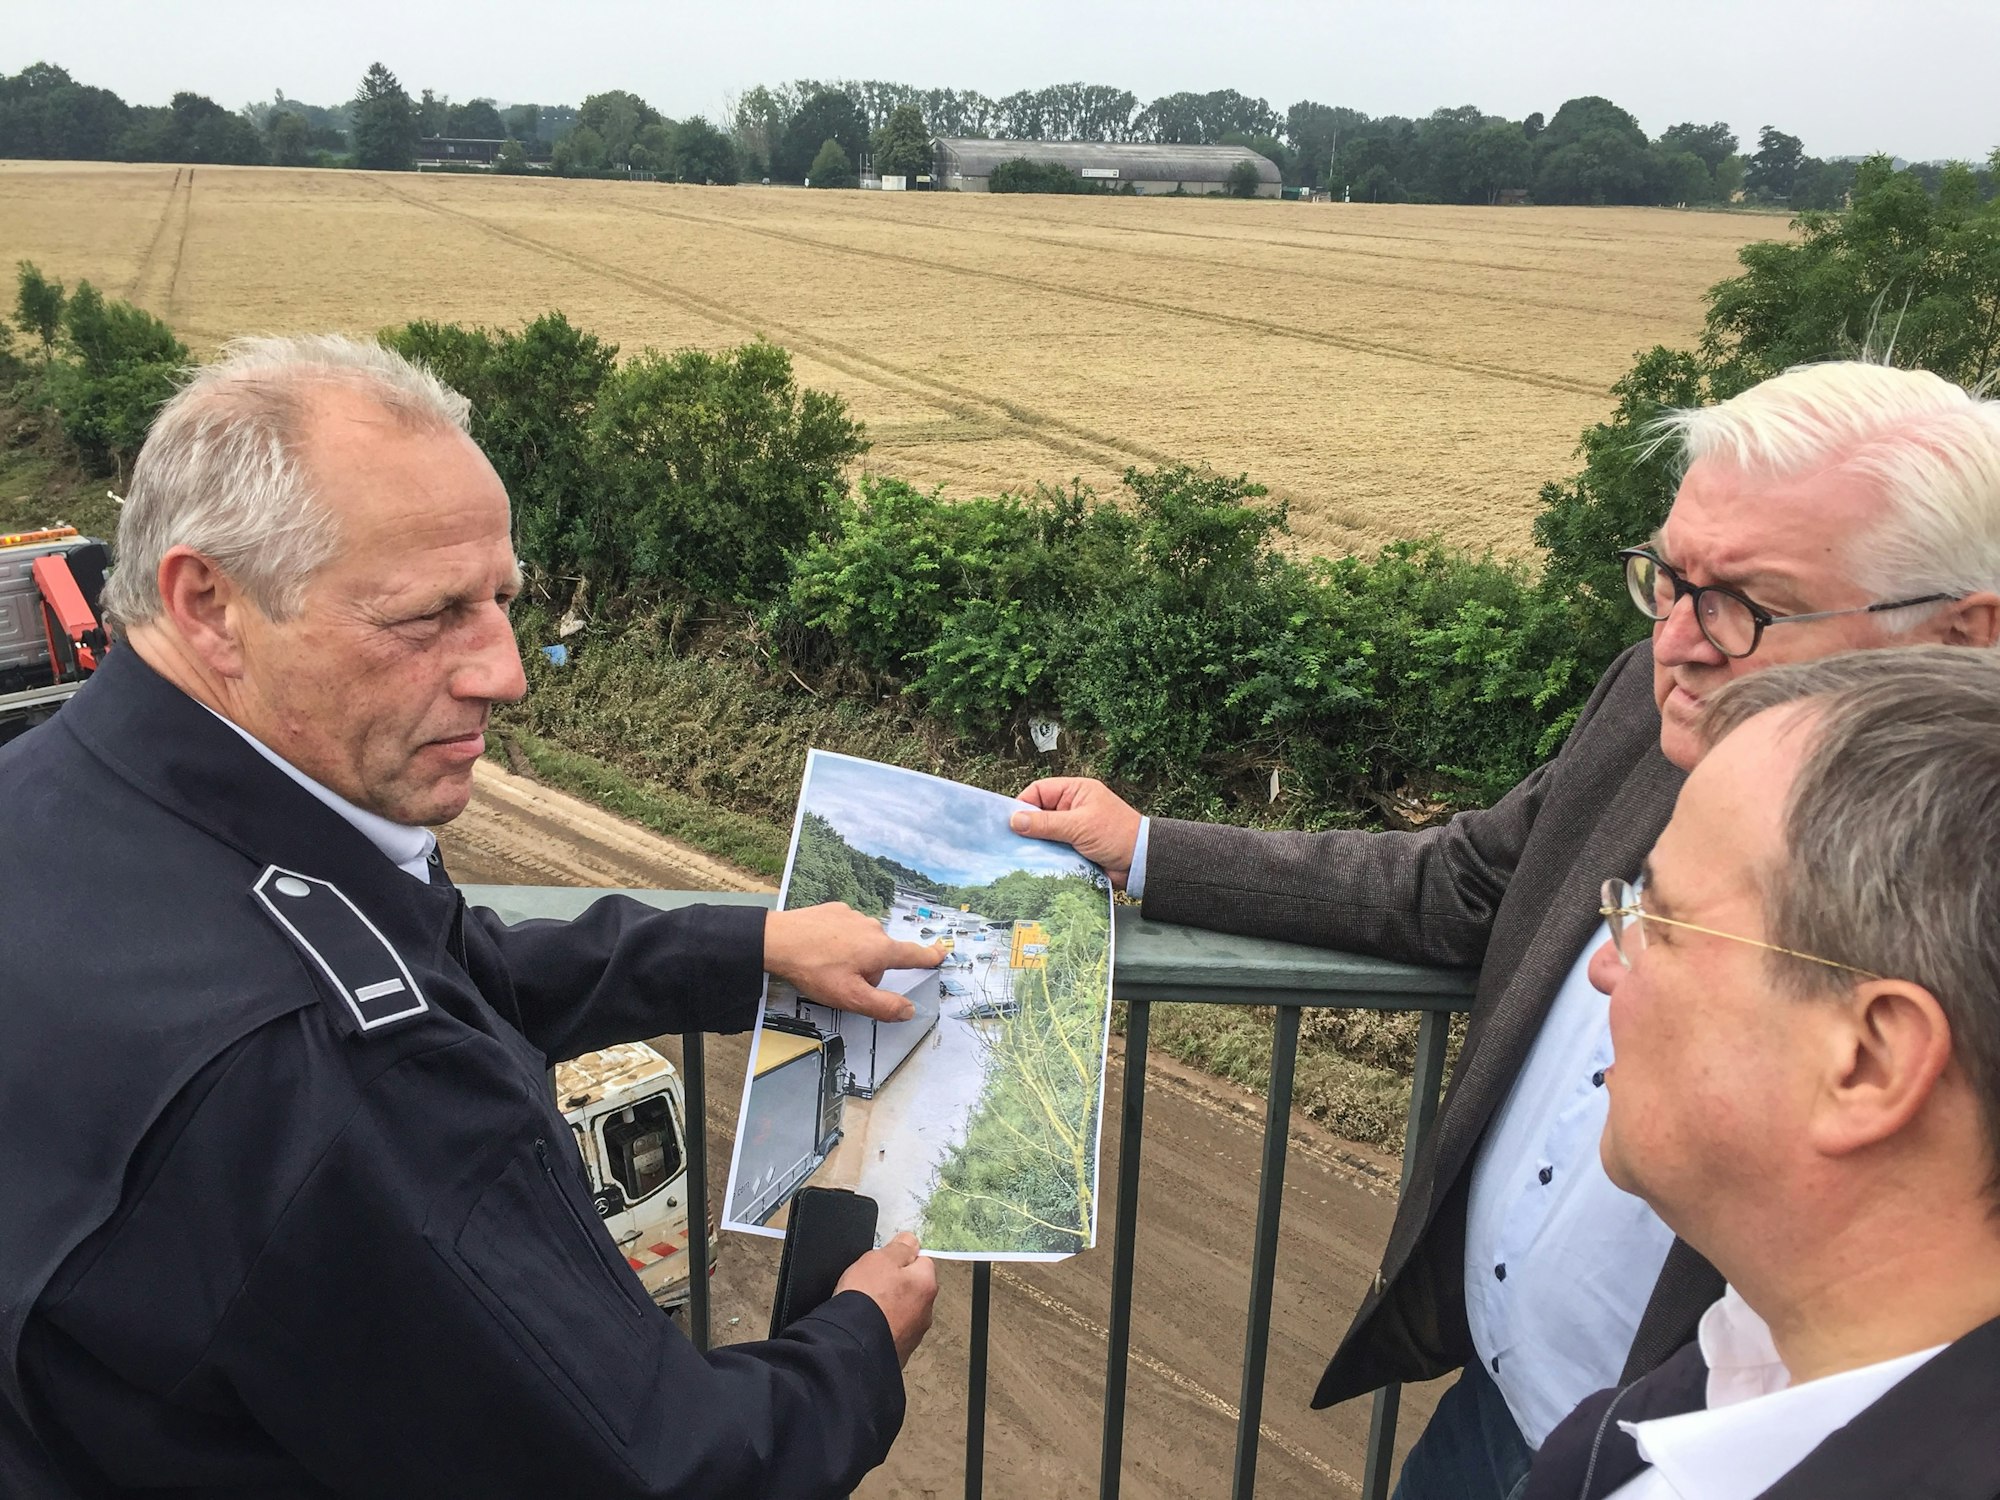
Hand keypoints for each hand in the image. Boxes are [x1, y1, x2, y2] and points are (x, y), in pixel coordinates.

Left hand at [764, 904, 944, 1020]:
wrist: (778, 940)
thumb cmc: (814, 969)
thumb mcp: (851, 997)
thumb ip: (883, 1006)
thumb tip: (908, 1011)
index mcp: (880, 950)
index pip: (913, 955)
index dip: (929, 957)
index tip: (941, 953)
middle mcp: (872, 928)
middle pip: (881, 955)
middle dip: (869, 971)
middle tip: (843, 982)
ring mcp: (853, 916)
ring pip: (863, 943)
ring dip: (853, 956)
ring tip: (827, 965)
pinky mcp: (835, 910)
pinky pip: (846, 930)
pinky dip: (838, 941)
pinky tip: (821, 949)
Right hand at [835, 1231, 936, 1367]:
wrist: (851, 1345)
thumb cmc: (866, 1299)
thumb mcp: (878, 1259)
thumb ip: (899, 1248)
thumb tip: (910, 1241)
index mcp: (926, 1284)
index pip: (921, 1260)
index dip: (899, 1259)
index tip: (883, 1264)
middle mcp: (926, 1311)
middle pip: (912, 1287)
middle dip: (895, 1284)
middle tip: (871, 1284)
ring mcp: (914, 1334)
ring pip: (902, 1310)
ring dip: (888, 1307)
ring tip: (865, 1307)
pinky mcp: (899, 1352)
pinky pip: (891, 1331)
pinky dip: (881, 1327)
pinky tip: (865, 1325)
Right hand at [1010, 777, 1141, 889]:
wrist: (1141, 862)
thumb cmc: (1116, 835)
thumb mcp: (1078, 826)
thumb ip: (1046, 823)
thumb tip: (1014, 821)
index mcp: (1075, 791)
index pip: (1039, 791)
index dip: (1023, 804)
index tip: (1010, 822)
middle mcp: (1073, 806)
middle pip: (1039, 812)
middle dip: (1027, 826)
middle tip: (1011, 840)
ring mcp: (1074, 827)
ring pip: (1045, 832)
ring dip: (1037, 843)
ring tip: (1022, 853)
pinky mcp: (1075, 846)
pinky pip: (1053, 847)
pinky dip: (1046, 854)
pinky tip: (1035, 863)